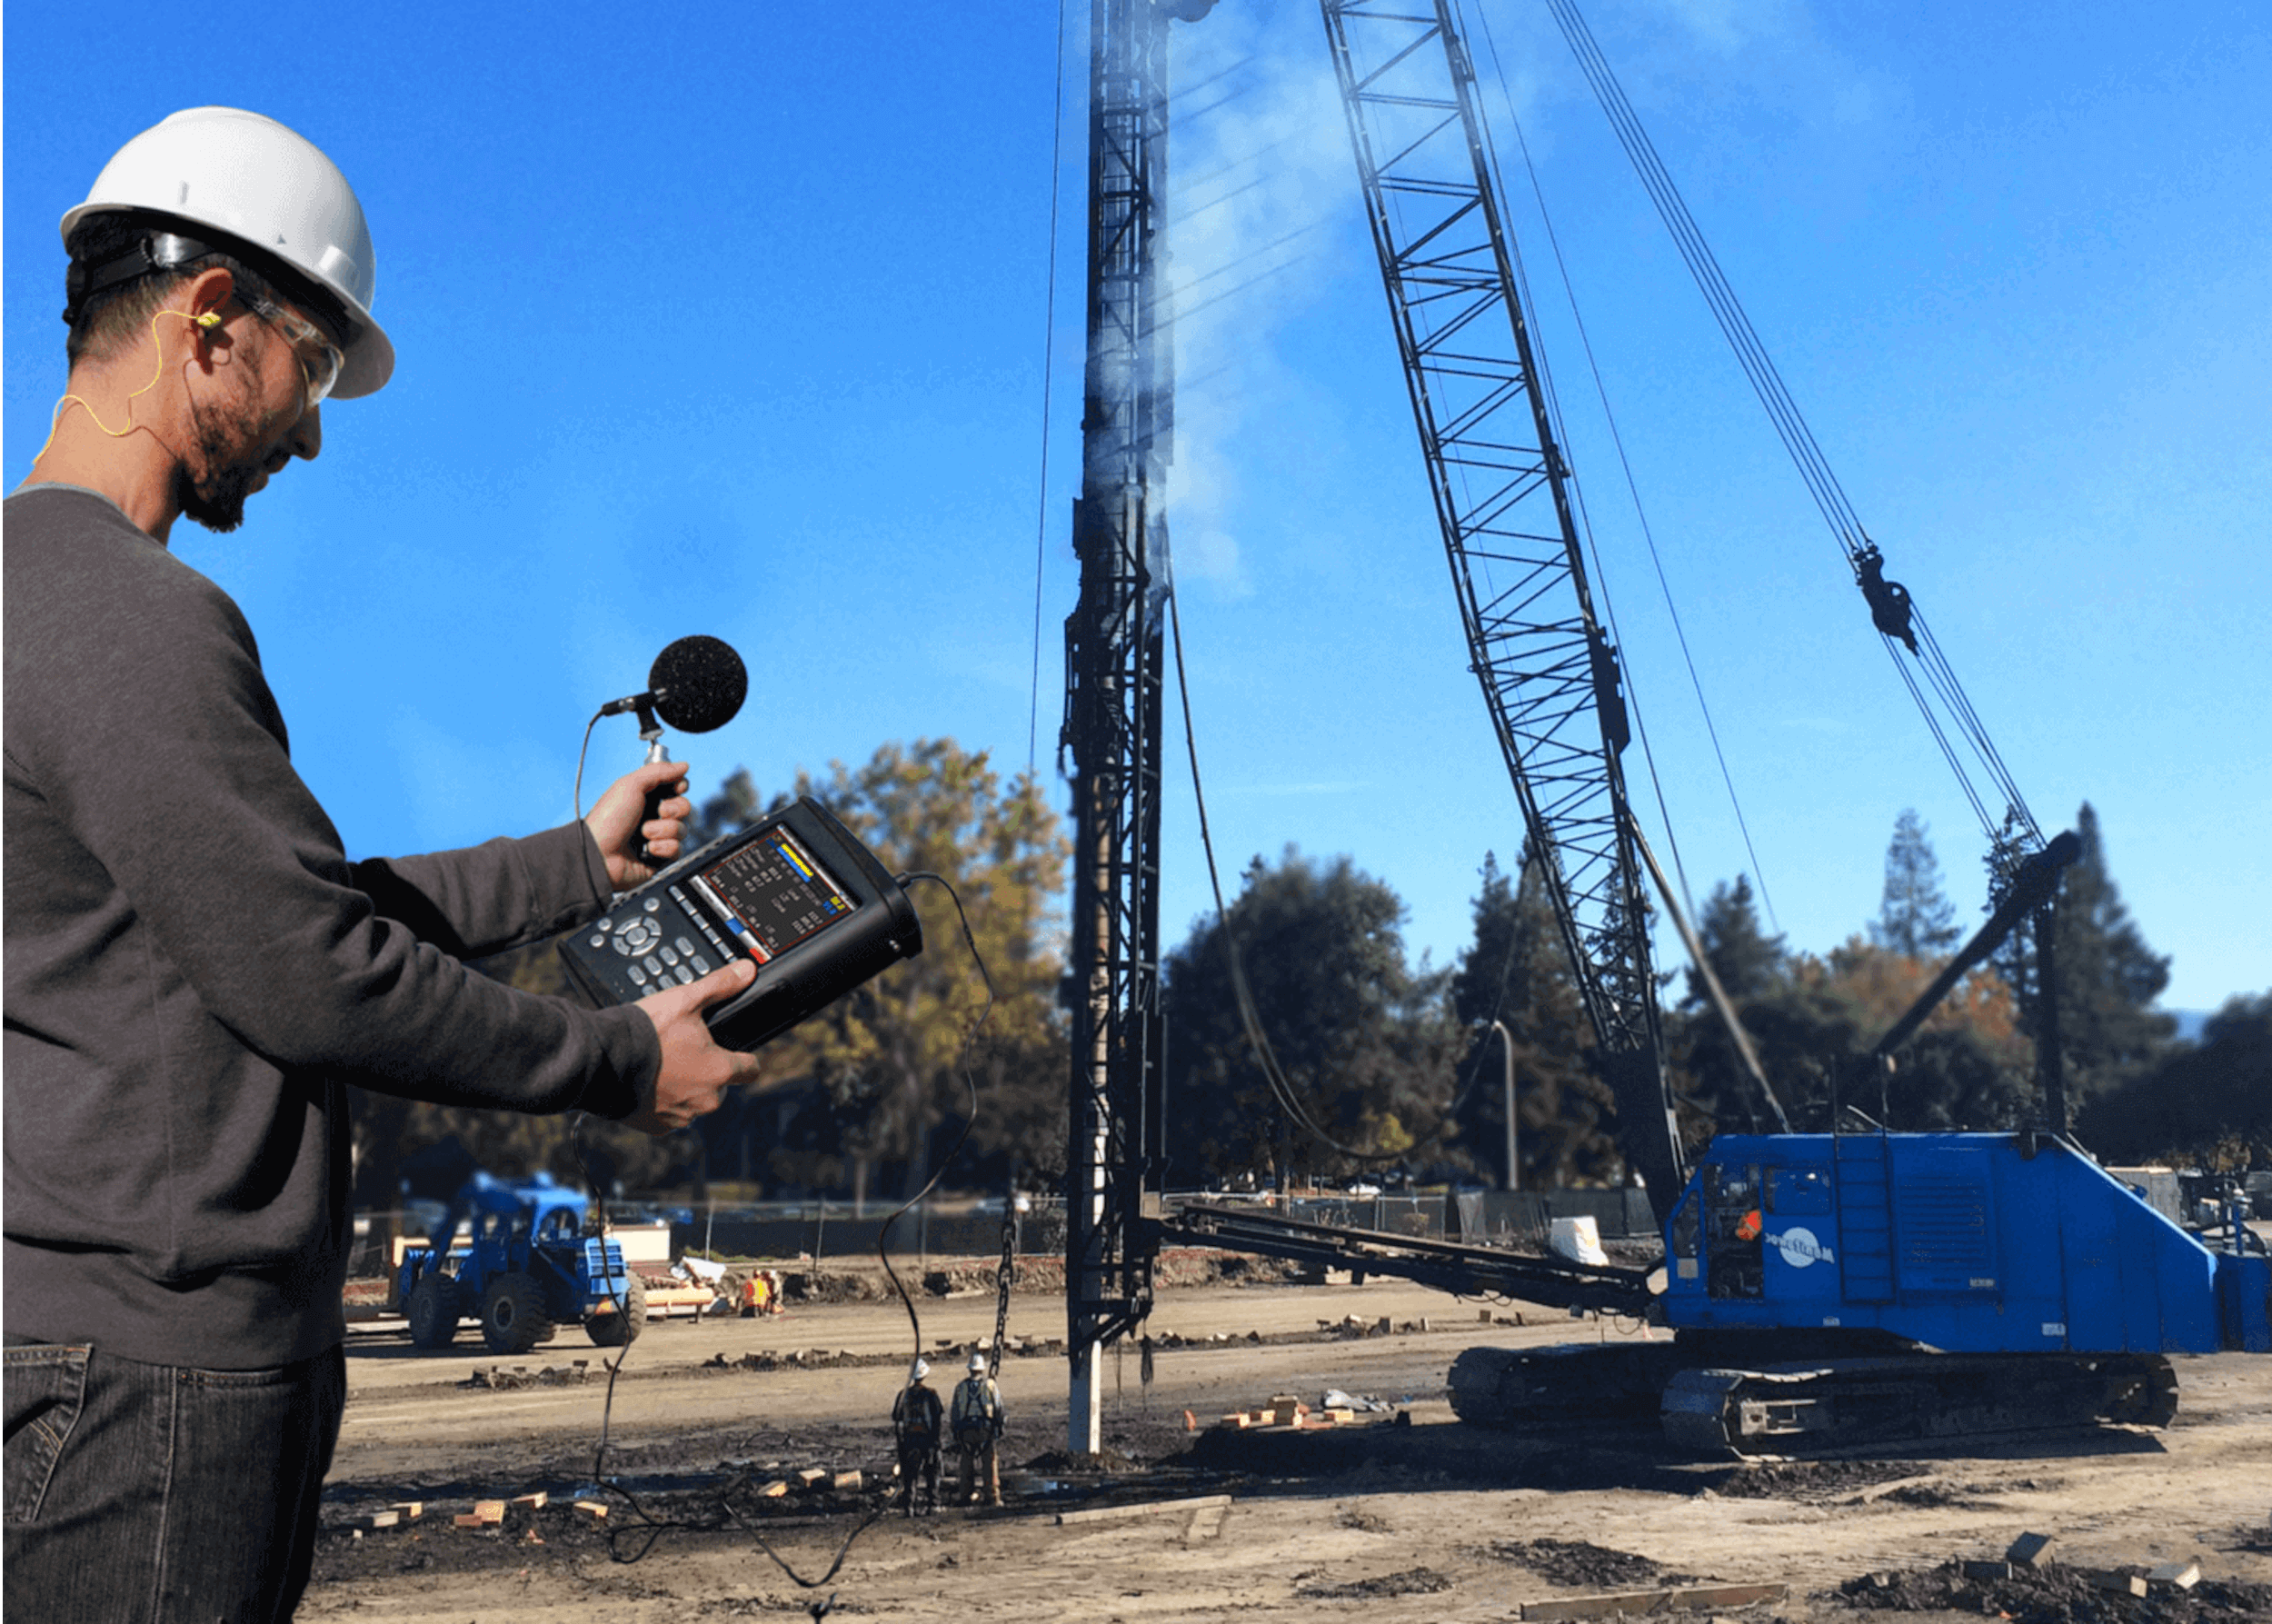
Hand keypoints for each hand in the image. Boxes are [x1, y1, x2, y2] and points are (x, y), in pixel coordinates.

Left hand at [587, 759, 691, 889]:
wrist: (599, 854)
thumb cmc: (608, 819)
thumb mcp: (630, 785)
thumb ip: (658, 771)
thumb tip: (684, 765)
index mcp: (646, 796)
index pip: (676, 787)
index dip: (680, 787)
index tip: (676, 788)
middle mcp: (653, 815)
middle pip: (684, 807)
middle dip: (673, 809)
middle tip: (658, 812)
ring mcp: (657, 836)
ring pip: (682, 829)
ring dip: (662, 830)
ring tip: (643, 834)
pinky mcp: (661, 857)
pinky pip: (677, 849)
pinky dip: (663, 848)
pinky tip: (647, 850)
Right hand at [621, 958, 764, 1134]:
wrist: (602, 1060)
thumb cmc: (646, 1033)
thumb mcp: (686, 999)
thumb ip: (721, 986)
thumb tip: (746, 971)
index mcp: (719, 1072)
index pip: (750, 1068)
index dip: (743, 1056)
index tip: (734, 1050)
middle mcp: (705, 1100)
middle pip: (719, 1084)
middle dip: (707, 1069)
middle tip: (685, 1049)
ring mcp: (681, 1116)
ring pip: (694, 1099)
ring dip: (685, 1086)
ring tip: (664, 1063)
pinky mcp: (657, 1126)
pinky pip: (669, 1114)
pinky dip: (662, 1100)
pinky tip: (649, 1080)